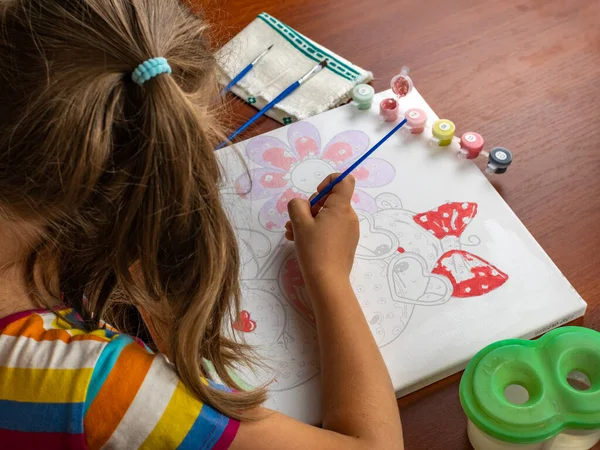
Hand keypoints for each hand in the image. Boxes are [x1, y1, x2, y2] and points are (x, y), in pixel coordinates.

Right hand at [285, 174, 358, 291]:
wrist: (328, 282)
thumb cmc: (314, 250)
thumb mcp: (299, 224)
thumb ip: (297, 206)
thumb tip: (301, 204)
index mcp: (341, 207)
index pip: (343, 180)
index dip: (328, 182)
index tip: (316, 196)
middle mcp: (349, 216)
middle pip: (331, 200)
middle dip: (311, 207)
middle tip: (297, 221)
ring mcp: (349, 231)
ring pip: (327, 216)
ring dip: (309, 221)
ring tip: (292, 233)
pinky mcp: (346, 243)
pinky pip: (330, 229)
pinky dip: (316, 231)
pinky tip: (300, 241)